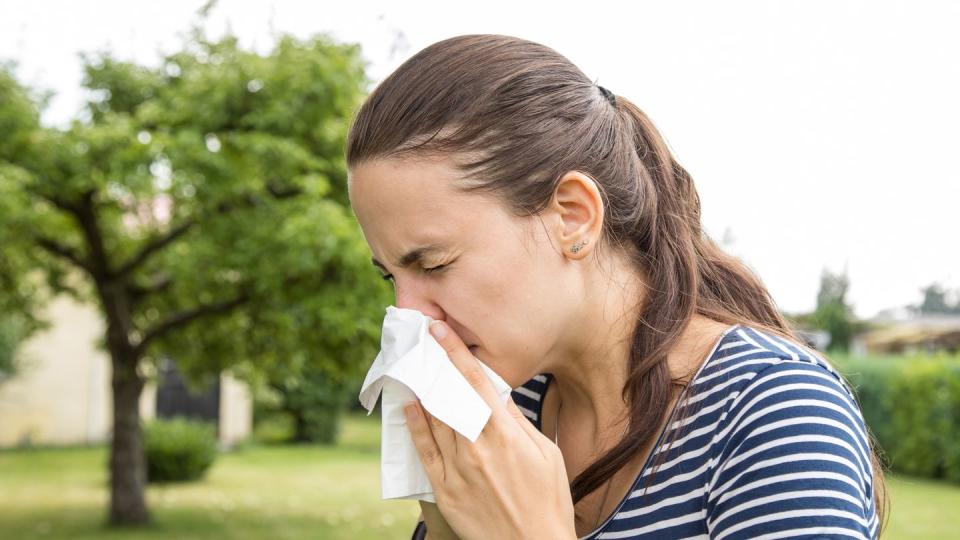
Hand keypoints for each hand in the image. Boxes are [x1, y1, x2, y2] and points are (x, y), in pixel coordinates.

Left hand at [403, 320, 576, 539]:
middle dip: (434, 364)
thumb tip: (499, 396)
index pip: (475, 381)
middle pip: (448, 394)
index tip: (439, 330)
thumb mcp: (545, 454)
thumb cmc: (548, 500)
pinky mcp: (445, 490)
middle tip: (420, 340)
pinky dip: (415, 426)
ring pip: (434, 418)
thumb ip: (519, 423)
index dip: (454, 351)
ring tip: (413, 366)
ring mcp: (458, 469)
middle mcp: (477, 446)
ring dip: (422, 389)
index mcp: (505, 434)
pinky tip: (409, 407)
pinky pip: (425, 452)